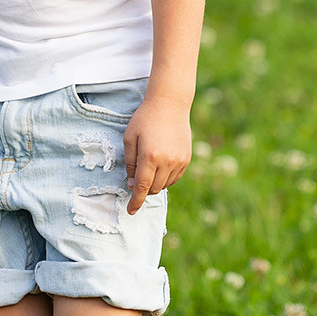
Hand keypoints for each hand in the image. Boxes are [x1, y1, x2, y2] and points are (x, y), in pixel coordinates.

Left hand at [123, 93, 191, 212]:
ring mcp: (179, 161)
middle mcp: (166, 162)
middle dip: (143, 189)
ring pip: (164, 185)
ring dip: (154, 184)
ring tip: (149, 167)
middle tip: (136, 179)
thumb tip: (132, 184)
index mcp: (149, 157)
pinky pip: (174, 178)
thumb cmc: (145, 119)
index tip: (130, 211)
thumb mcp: (130, 138)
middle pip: (153, 189)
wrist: (170, 104)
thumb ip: (130, 164)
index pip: (141, 188)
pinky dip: (165, 178)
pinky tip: (160, 166)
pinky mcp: (186, 159)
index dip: (135, 202)